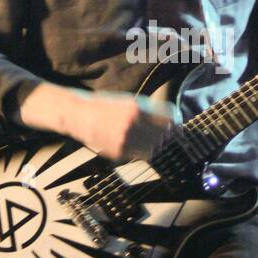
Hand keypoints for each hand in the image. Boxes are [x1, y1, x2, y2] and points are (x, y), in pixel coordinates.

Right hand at [66, 91, 180, 161]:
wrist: (79, 116)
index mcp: (135, 109)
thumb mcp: (126, 102)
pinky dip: (140, 152)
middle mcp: (131, 125)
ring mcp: (124, 140)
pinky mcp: (117, 152)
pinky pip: (136, 155)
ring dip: (154, 147)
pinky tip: (136, 146)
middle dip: (166, 138)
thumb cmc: (104, 106)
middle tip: (169, 137)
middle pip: (161, 136)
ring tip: (154, 143)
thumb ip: (144, 110)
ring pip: (151, 149)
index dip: (174, 125)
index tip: (178, 128)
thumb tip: (165, 119)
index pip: (165, 120)